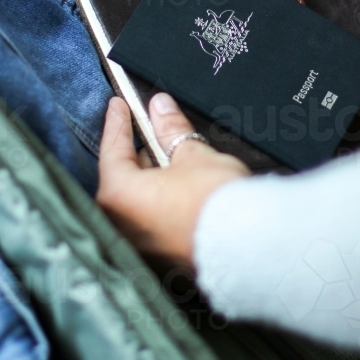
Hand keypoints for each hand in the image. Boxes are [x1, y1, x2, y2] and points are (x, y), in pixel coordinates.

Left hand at [96, 93, 249, 263]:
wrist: (247, 242)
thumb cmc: (215, 199)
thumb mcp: (192, 154)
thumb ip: (171, 129)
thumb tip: (160, 107)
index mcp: (119, 197)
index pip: (112, 150)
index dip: (118, 123)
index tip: (118, 104)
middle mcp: (121, 224)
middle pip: (125, 176)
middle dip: (140, 151)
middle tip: (151, 127)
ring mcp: (140, 244)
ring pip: (139, 198)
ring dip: (153, 175)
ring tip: (173, 156)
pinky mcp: (161, 255)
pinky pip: (153, 218)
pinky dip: (162, 198)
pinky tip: (180, 185)